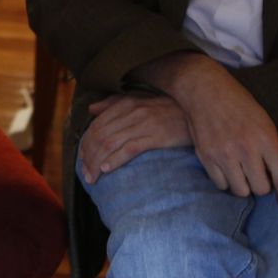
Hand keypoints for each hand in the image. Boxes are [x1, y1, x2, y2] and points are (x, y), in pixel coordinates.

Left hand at [76, 91, 190, 184]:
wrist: (195, 112)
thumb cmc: (165, 109)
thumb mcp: (139, 100)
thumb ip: (113, 103)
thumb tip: (91, 109)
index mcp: (125, 103)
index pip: (97, 125)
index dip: (86, 144)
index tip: (82, 160)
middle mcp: (132, 112)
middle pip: (101, 136)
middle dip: (89, 157)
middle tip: (85, 174)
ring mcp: (144, 124)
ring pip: (111, 143)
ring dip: (98, 162)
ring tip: (93, 177)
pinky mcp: (156, 137)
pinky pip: (130, 148)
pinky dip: (116, 160)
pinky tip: (108, 170)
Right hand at [137, 53, 277, 203]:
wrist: (204, 90)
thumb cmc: (239, 104)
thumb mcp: (265, 122)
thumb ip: (275, 150)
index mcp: (266, 139)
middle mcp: (246, 149)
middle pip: (261, 189)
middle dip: (262, 185)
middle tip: (259, 174)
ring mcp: (224, 154)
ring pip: (241, 191)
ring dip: (244, 185)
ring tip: (242, 171)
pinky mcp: (206, 157)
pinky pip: (221, 185)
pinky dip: (226, 180)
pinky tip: (227, 167)